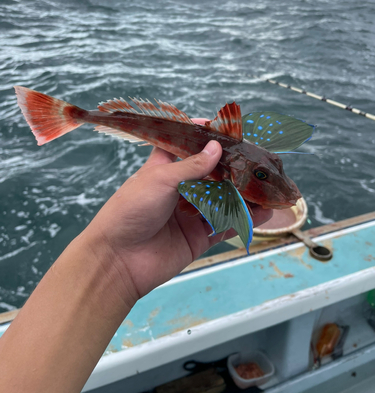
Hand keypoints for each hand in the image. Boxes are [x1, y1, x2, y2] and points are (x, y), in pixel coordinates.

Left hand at [82, 133, 271, 303]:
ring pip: (223, 200)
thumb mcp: (161, 180)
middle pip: (212, 175)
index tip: (229, 132)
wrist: (118, 260)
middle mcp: (180, 189)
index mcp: (164, 168)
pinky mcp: (198, 237)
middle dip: (235, 170)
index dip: (207, 138)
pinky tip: (262, 214)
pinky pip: (225, 226)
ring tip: (268, 190)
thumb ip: (192, 166)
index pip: (188, 147)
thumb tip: (217, 147)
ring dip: (244, 196)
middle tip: (259, 163)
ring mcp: (190, 213)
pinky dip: (244, 220)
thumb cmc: (130, 210)